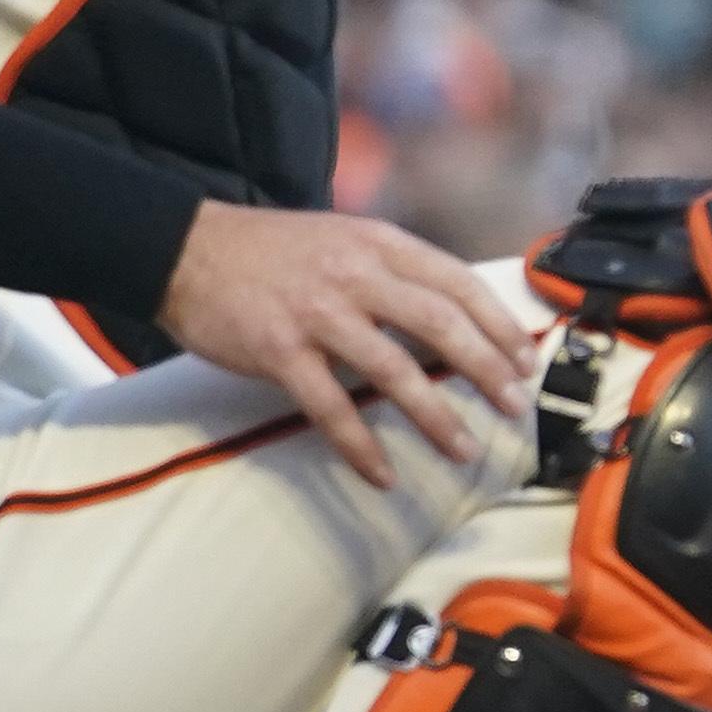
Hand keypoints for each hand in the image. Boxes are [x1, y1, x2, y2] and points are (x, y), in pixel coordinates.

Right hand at [157, 204, 536, 490]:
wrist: (186, 247)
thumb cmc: (271, 249)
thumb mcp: (343, 237)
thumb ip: (392, 270)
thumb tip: (449, 313)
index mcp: (379, 244)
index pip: (458, 283)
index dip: (498, 324)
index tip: (525, 359)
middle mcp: (356, 275)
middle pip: (440, 324)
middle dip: (486, 368)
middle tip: (514, 405)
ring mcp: (318, 314)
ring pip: (394, 370)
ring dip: (436, 415)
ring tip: (463, 448)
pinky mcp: (279, 352)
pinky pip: (330, 408)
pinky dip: (360, 446)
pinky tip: (382, 474)